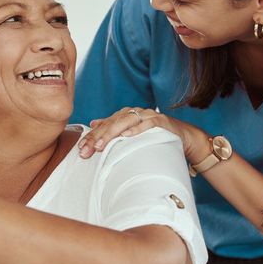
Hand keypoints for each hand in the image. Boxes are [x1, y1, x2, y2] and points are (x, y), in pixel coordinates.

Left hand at [78, 106, 207, 160]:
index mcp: (124, 115)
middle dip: (97, 138)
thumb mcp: (132, 133)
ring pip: (125, 122)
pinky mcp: (159, 120)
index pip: (104, 125)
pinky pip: (146, 124)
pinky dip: (136, 130)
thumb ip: (113, 127)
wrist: (182, 136)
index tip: (80, 149)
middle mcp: (134, 113)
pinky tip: (126, 137)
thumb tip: (93, 123)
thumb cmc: (154, 136)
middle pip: (111, 124)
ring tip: (101, 146)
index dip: (91, 137)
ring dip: (112, 134)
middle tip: (86, 150)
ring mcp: (146, 115)